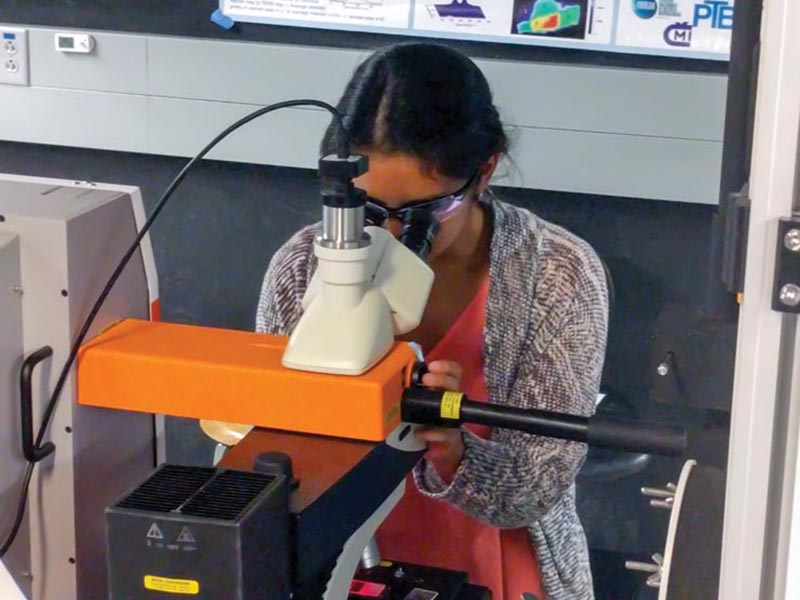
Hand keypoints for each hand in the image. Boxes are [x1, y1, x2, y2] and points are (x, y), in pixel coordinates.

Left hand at [415, 360, 464, 481]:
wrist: (441, 444)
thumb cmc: (429, 416)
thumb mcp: (423, 400)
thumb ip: (414, 388)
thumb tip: (394, 375)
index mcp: (446, 388)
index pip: (454, 372)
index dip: (446, 367)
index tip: (431, 366)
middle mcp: (453, 401)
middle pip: (455, 385)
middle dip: (441, 379)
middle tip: (426, 380)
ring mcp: (453, 419)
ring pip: (454, 408)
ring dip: (441, 403)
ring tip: (425, 402)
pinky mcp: (450, 436)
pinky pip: (445, 434)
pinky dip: (432, 433)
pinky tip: (420, 433)